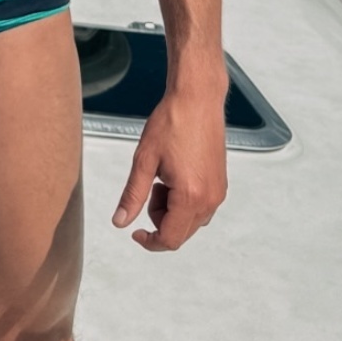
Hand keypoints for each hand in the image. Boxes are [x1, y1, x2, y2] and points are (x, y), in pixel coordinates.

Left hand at [112, 78, 228, 250]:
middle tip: (151, 187)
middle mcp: (210, 199)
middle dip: (160, 219)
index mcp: (190, 196)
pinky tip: (175, 175)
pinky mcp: (221, 184)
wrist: (197, 99)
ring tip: (163, 176)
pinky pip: (201, 207)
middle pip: (181, 233)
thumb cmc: (172, 122)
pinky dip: (184, 201)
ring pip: (191, 221)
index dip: (150, 241)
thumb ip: (132, 196)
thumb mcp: (144, 161)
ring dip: (172, 210)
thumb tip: (120, 222)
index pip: (170, 239)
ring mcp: (218, 192)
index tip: (135, 232)